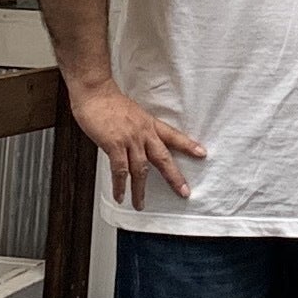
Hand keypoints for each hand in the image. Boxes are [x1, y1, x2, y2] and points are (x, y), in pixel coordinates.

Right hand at [70, 79, 205, 209]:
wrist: (95, 92)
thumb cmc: (109, 102)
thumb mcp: (133, 114)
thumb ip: (137, 132)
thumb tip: (137, 148)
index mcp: (149, 124)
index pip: (173, 135)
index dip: (188, 145)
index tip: (202, 153)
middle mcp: (143, 132)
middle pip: (163, 158)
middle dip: (174, 177)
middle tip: (184, 192)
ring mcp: (130, 139)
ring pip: (141, 169)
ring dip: (140, 190)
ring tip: (140, 204)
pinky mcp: (114, 144)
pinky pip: (120, 170)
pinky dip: (120, 185)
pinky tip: (120, 195)